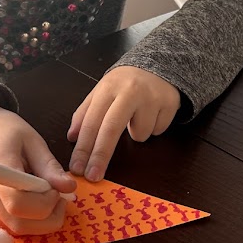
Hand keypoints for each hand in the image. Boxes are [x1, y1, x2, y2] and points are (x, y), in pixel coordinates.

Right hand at [0, 95, 75, 233]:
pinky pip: (9, 225)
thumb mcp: (32, 140)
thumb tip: (69, 189)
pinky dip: (29, 220)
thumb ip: (49, 166)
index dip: (44, 203)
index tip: (57, 190)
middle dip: (47, 218)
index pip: (17, 203)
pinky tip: (36, 201)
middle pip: (18, 223)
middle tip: (60, 198)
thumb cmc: (5, 129)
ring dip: (40, 222)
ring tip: (50, 198)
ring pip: (15, 229)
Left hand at [67, 66, 179, 180]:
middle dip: (100, 156)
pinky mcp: (170, 104)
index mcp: (108, 87)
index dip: (83, 147)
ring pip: (139, 135)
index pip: (92, 121)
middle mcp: (129, 91)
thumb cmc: (125, 84)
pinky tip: (152, 113)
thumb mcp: (102, 92)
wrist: (160, 66)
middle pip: (111, 129)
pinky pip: (157, 131)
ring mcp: (151, 97)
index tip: (76, 168)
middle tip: (93, 177)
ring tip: (137, 116)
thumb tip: (72, 137)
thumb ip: (85, 113)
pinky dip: (152, 127)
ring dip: (136, 133)